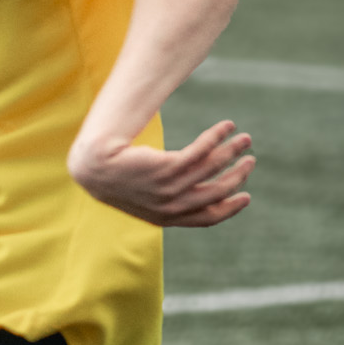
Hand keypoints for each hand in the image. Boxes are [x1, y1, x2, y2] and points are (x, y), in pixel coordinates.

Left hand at [67, 116, 254, 228]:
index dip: (230, 208)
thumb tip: (196, 194)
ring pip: (212, 168)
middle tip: (250, 159)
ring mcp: (168, 188)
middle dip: (238, 175)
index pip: (208, 217)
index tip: (246, 196)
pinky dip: (216, 137)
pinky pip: (200, 151)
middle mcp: (171, 206)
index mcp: (167, 218)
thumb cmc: (117, 178)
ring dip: (232, 151)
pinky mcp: (165, 168)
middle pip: (216, 191)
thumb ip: (170, 199)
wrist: (92, 168)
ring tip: (244, 138)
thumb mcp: (145, 196)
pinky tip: (226, 126)